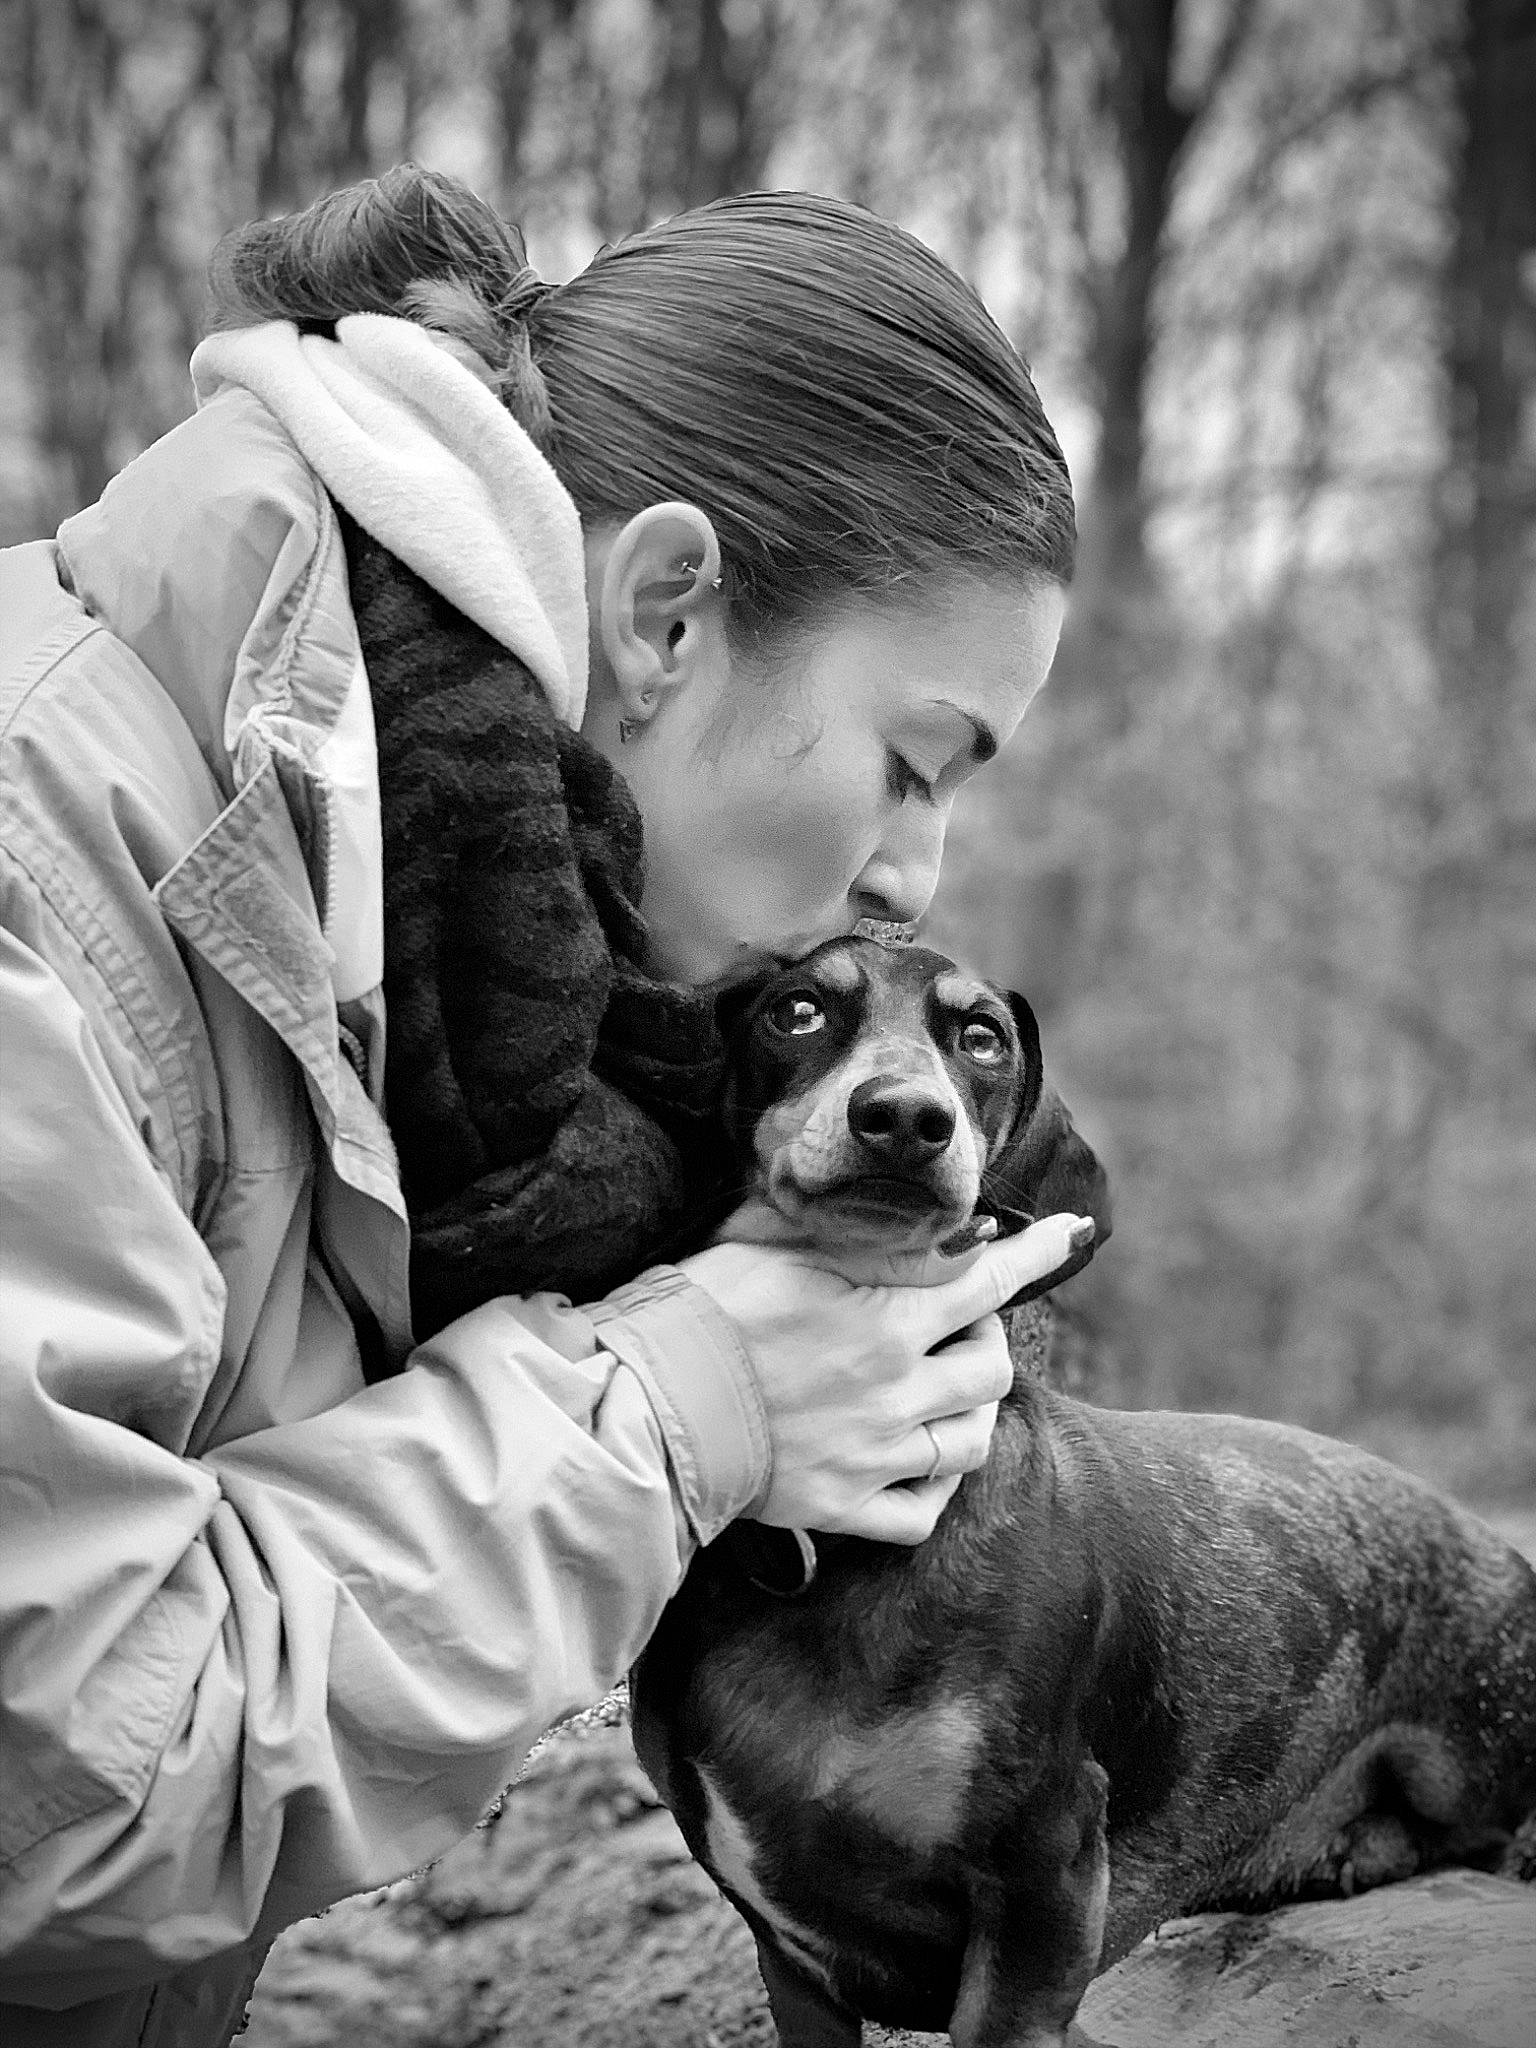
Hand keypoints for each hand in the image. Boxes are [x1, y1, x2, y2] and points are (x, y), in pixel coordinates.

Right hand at [676, 1212, 1093, 1543]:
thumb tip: (916, 1219)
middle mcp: (893, 1388)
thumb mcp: (779, 1243)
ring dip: (972, 1413)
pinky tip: (915, 1464)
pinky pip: (922, 1514)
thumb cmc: (705, 1308)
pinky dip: (932, 1490)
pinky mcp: (843, 1507)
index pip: (986, 1278)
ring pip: (973, 1443)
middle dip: (989, 1342)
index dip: (1037, 1255)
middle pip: (994, 1369)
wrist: (648, 1403)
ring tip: (943, 1393)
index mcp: (882, 1317)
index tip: (1072, 1236)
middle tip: (960, 1328)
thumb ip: (857, 1234)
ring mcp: (873, 1454)